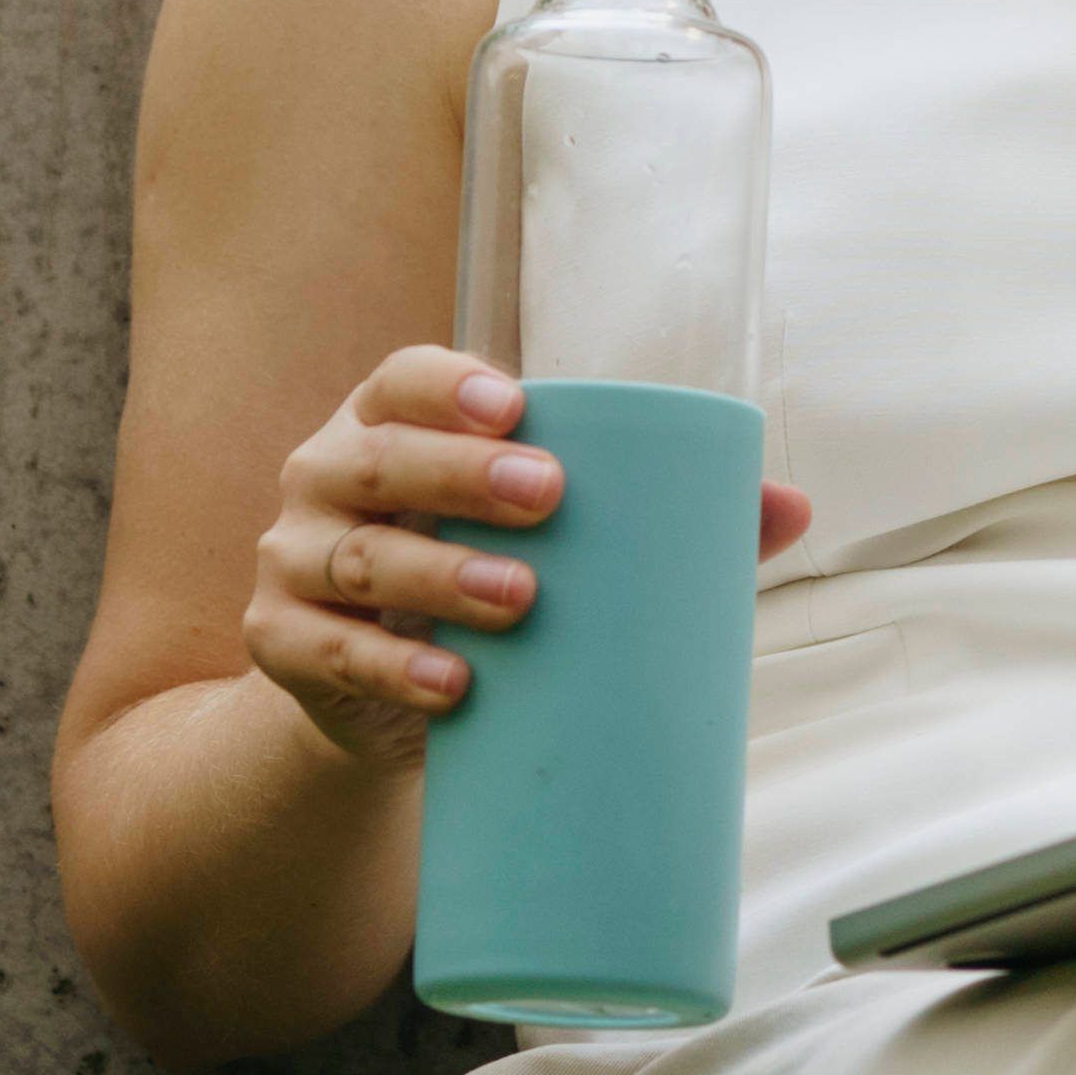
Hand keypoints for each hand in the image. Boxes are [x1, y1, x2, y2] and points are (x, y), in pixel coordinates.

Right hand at [243, 344, 813, 770]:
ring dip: (439, 574)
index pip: (402, 379)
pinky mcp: (282, 644)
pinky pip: (327, 651)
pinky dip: (392, 668)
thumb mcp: (557, 542)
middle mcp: (327, 477)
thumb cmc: (486, 582)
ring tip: (521, 598)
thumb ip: (664, 518)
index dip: (450, 384)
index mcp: (389, 425)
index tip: (518, 406)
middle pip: (378, 458)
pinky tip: (452, 685)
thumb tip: (793, 508)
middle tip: (549, 495)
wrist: (389, 696)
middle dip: (460, 473)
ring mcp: (293, 560)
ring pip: (356, 555)